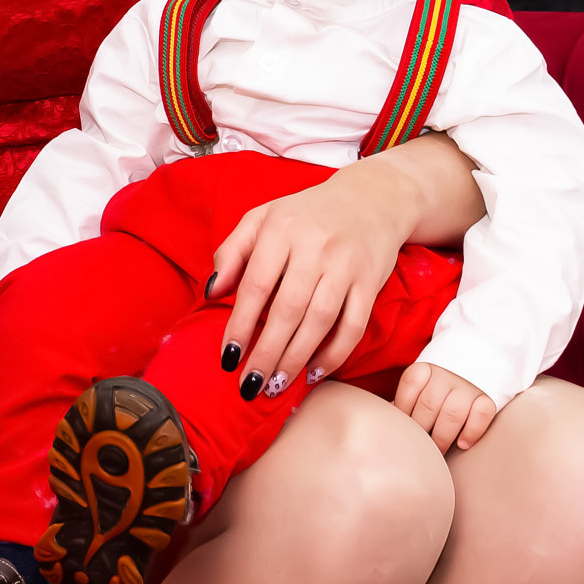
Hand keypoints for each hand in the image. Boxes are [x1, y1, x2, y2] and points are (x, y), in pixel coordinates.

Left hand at [207, 158, 417, 398]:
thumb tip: (212, 292)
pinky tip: (314, 372)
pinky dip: (335, 353)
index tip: (228, 357)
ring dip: (296, 358)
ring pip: (320, 321)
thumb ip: (231, 252)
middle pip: (287, 309)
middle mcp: (314, 247)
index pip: (255, 284)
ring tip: (275, 384)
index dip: (241, 324)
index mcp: (280, 229)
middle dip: (266, 352)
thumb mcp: (261, 218)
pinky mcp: (370, 282)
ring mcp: (345, 266)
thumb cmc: (305, 215)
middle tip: (250, 384)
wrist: (371, 198)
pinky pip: (354, 325)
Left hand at [393, 362, 496, 451]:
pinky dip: (472, 431)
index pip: (409, 386)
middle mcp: (445, 375)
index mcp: (423, 370)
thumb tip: (387, 427)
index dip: (405, 410)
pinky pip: (481, 414)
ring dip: (444, 436)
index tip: (405, 427)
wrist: (466, 379)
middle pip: (429, 404)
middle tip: (421, 446)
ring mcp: (466, 386)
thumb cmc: (431, 396)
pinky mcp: (486, 399)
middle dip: (423, 430)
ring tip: (439, 450)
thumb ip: (403, 407)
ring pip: (453, 412)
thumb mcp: (415, 393)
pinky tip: (463, 444)